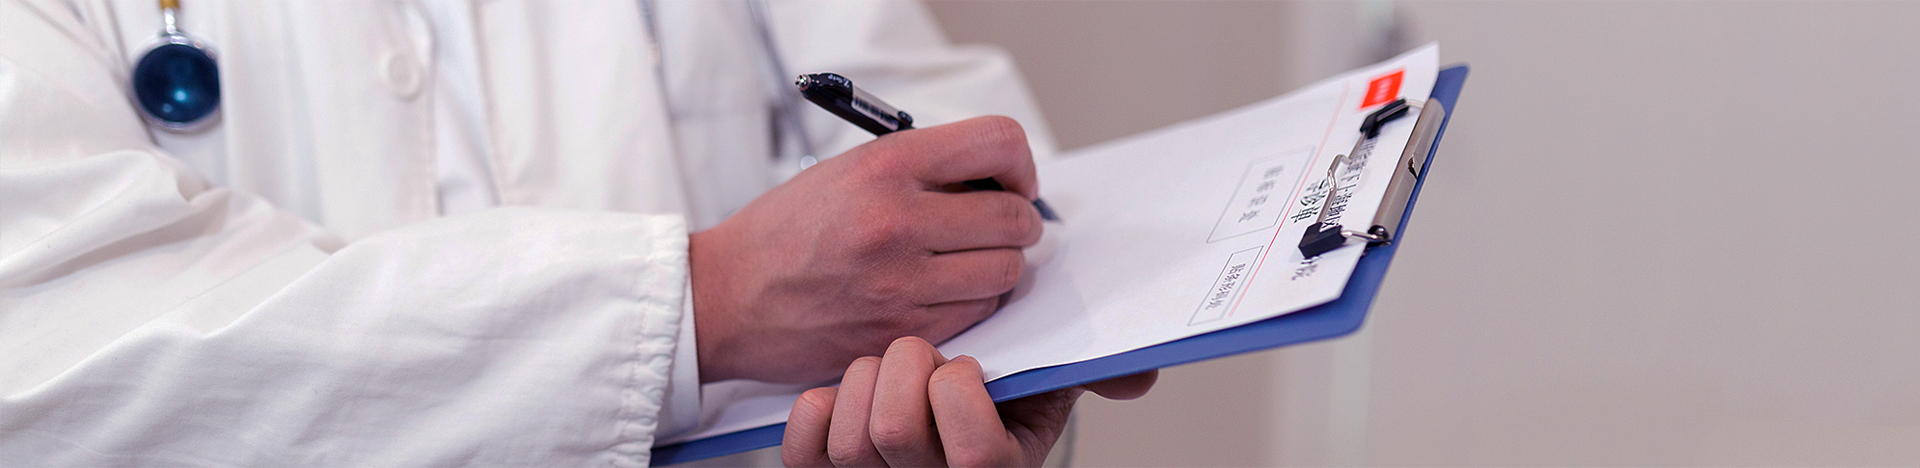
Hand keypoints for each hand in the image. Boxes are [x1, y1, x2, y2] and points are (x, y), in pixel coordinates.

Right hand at [689, 116, 1045, 382]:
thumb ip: (922, 167)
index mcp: (886, 165)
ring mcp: (901, 282)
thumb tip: (995, 178)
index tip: (1011, 180)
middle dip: (1017, 221)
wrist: (725, 297)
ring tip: (966, 261)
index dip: (1019, 164)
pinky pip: (978, 312)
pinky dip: (973, 301)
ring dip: (998, 266)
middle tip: (997, 225)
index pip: (998, 143)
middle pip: (1014, 217)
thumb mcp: (848, 170)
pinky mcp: (901, 331)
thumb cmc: (785, 231)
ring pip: (1005, 271)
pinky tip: (944, 291)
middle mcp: (897, 220)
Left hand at [781, 337, 1157, 466]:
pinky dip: (817, 403)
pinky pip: (805, 444)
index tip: (965, 365)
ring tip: (885, 370)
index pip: (975, 455)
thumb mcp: (1044, 390)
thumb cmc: (988, 403)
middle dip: (905, 366)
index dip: (960, 393)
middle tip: (920, 352)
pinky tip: (841, 391)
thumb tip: (1141, 376)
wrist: (927, 434)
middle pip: (897, 434)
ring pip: (850, 439)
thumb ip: (1082, 373)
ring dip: (862, 380)